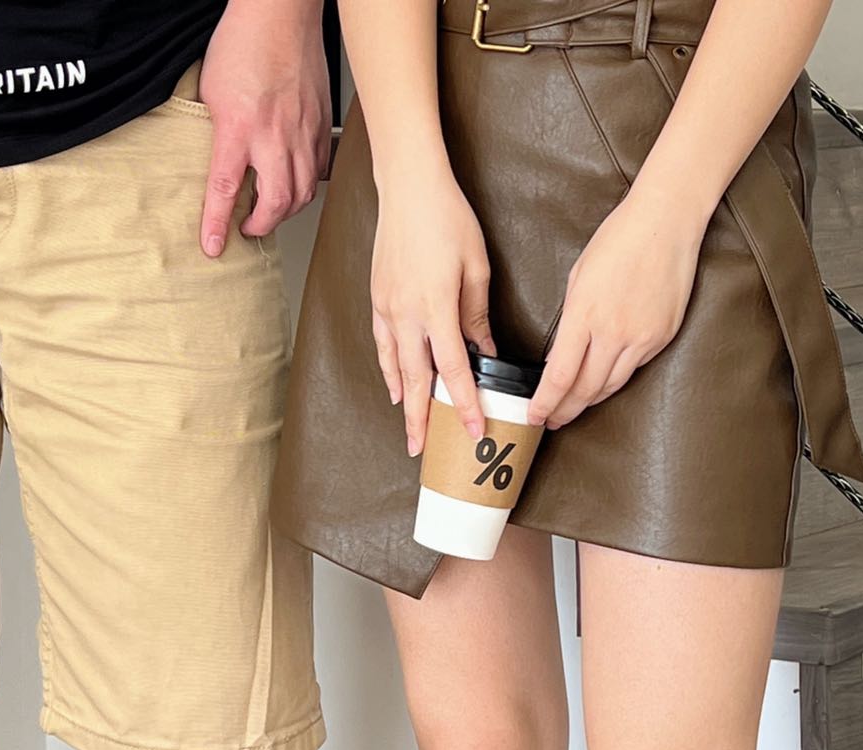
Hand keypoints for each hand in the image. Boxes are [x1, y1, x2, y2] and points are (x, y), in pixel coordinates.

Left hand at [198, 0, 331, 257]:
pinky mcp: (320, 126)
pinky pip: (318, 171)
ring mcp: (302, 132)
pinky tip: (293, 183)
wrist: (281, 13)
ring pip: (302, 193)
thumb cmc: (245, 43)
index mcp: (240, 126)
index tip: (212, 247)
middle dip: (260, 226)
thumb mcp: (210, 93)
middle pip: (275, 203)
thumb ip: (213, 133)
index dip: (218, 224)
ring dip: (284, 211)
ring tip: (269, 209)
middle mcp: (275, 135)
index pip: (226, 188)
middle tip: (246, 228)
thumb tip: (210, 162)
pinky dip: (305, 186)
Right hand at [372, 168, 492, 456]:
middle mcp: (407, 314)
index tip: (474, 429)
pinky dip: (389, 371)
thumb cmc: (446, 217)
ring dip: (404, 403)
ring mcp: (388, 309)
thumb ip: (477, 315)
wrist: (408, 187)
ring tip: (411, 430)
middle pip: (416, 381)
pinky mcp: (378, 300)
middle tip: (424, 450)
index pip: (452, 369)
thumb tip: (484, 349)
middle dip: (422, 419)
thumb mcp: (476, 267)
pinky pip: (383, 347)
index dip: (464, 403)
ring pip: (395, 368)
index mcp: (436, 307)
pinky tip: (396, 388)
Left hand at [529, 188, 703, 429]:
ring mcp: (642, 337)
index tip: (534, 415)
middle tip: (553, 420)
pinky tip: (604, 381)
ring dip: (590, 401)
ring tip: (575, 408)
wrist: (667, 221)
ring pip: (610, 386)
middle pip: (585, 390)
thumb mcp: (579, 278)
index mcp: (585, 315)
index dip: (545, 403)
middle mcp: (614, 332)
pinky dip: (615, 378)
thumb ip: (570, 321)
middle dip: (565, 410)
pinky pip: (634, 368)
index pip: (559, 376)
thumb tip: (561, 356)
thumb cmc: (619, 240)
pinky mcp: (661, 336)